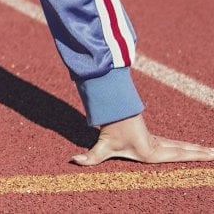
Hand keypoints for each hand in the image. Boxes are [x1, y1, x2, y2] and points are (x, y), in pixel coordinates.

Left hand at [72, 113, 213, 165]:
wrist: (111, 111)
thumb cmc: (109, 130)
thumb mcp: (101, 145)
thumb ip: (90, 156)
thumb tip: (74, 161)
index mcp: (151, 151)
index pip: (178, 154)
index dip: (194, 156)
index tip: (211, 155)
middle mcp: (158, 146)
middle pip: (183, 150)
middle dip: (201, 153)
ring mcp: (158, 142)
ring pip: (181, 146)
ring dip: (196, 150)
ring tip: (212, 152)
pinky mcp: (155, 140)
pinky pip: (175, 144)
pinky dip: (187, 148)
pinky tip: (194, 150)